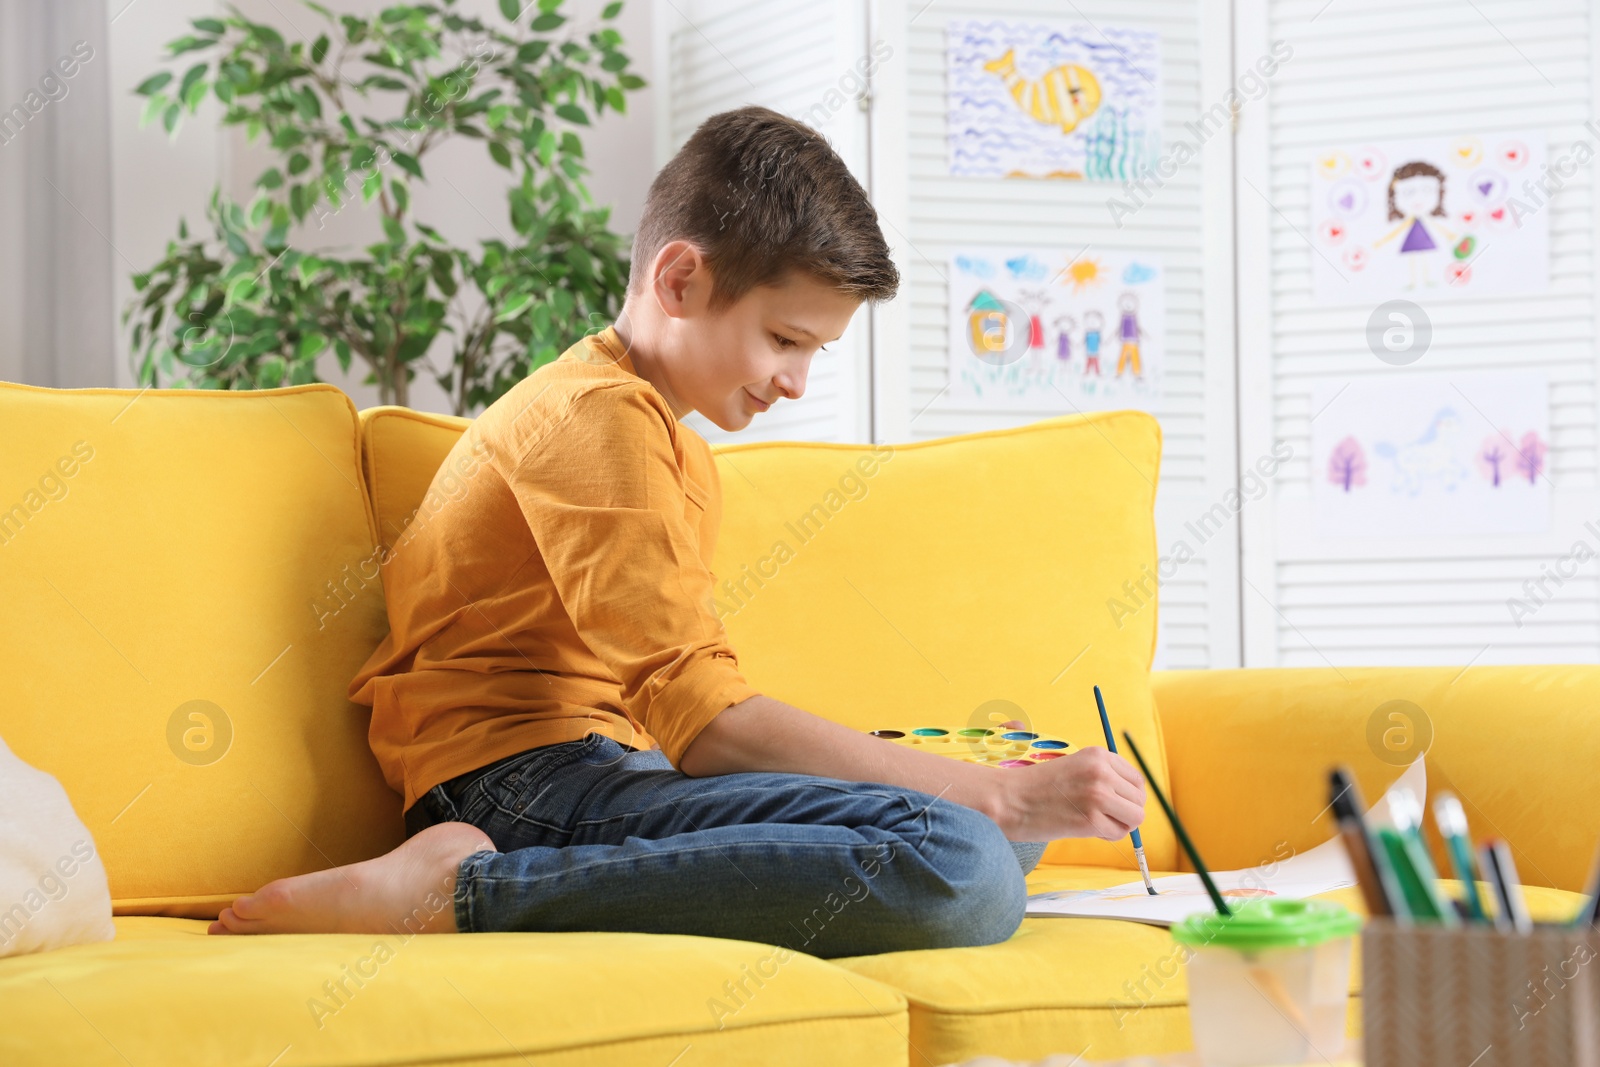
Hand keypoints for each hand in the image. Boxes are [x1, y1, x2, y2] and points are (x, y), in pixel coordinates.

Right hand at [992, 746, 1145, 842]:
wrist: (1009, 799)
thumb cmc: (1038, 787)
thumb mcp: (1074, 767)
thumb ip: (1104, 776)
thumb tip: (1134, 799)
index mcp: (1098, 755)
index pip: (1136, 780)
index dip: (1128, 795)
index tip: (1112, 803)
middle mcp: (1101, 772)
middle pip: (1139, 799)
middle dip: (1125, 812)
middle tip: (1101, 815)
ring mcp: (1098, 796)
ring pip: (1135, 817)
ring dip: (1119, 824)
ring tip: (1095, 822)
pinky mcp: (1091, 820)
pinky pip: (1118, 833)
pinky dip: (1106, 835)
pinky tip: (1085, 828)